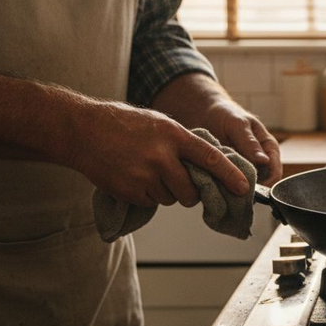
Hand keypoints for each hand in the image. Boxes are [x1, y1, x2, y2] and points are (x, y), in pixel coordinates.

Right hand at [67, 102, 250, 206]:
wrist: (81, 130)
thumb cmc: (121, 123)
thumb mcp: (158, 122)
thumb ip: (182, 142)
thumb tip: (208, 164)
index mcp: (173, 135)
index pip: (210, 158)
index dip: (229, 175)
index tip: (243, 187)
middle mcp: (161, 156)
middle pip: (191, 190)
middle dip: (190, 192)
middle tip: (177, 179)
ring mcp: (144, 176)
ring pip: (171, 198)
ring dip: (166, 191)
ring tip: (147, 171)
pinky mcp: (130, 191)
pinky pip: (151, 203)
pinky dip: (147, 195)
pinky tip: (135, 177)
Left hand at [201, 100, 282, 185]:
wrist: (205, 113)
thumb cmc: (225, 114)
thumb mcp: (237, 124)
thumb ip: (249, 142)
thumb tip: (265, 161)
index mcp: (269, 147)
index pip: (275, 173)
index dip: (265, 184)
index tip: (247, 187)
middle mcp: (261, 160)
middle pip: (263, 184)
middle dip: (249, 188)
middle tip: (231, 189)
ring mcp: (247, 167)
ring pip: (247, 186)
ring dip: (236, 189)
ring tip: (222, 187)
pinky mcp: (233, 172)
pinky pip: (233, 185)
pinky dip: (226, 187)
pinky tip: (216, 185)